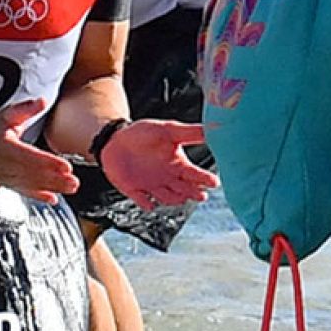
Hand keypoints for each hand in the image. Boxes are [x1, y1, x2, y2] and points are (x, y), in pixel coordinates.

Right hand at [0, 98, 78, 204]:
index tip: (65, 166)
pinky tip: (52, 199)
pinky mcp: (8, 183)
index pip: (30, 156)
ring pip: (31, 185)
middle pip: (34, 174)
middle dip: (55, 179)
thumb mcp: (7, 114)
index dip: (48, 162)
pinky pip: (24, 191)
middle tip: (74, 181)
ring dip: (52, 188)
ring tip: (70, 188)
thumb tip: (42, 102)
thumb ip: (26, 109)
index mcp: (5, 146)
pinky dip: (38, 196)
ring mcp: (6, 176)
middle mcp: (5, 164)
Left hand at [99, 119, 220, 211]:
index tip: (214, 182)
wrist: (115, 139)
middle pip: (186, 190)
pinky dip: (147, 203)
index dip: (205, 179)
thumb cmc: (144, 133)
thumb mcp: (168, 129)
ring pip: (169, 198)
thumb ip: (191, 132)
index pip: (196, 175)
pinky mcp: (135, 191)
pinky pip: (143, 200)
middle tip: (201, 195)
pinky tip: (150, 203)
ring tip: (181, 197)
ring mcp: (153, 186)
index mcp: (178, 165)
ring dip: (175, 199)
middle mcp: (169, 178)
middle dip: (194, 193)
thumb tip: (215, 127)